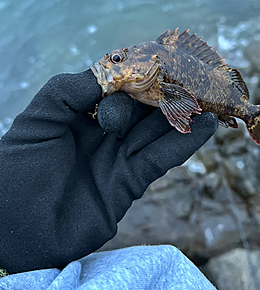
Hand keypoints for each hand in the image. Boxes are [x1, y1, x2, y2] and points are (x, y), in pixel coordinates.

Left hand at [0, 70, 217, 273]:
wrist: (13, 230)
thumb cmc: (16, 171)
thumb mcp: (38, 120)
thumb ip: (70, 90)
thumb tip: (111, 72)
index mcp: (81, 114)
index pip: (118, 88)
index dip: (141, 74)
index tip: (166, 58)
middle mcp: (104, 134)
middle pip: (143, 108)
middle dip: (168, 93)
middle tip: (198, 77)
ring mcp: (118, 159)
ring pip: (157, 132)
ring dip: (184, 116)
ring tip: (211, 99)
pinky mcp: (129, 185)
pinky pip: (161, 159)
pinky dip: (184, 144)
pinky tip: (205, 127)